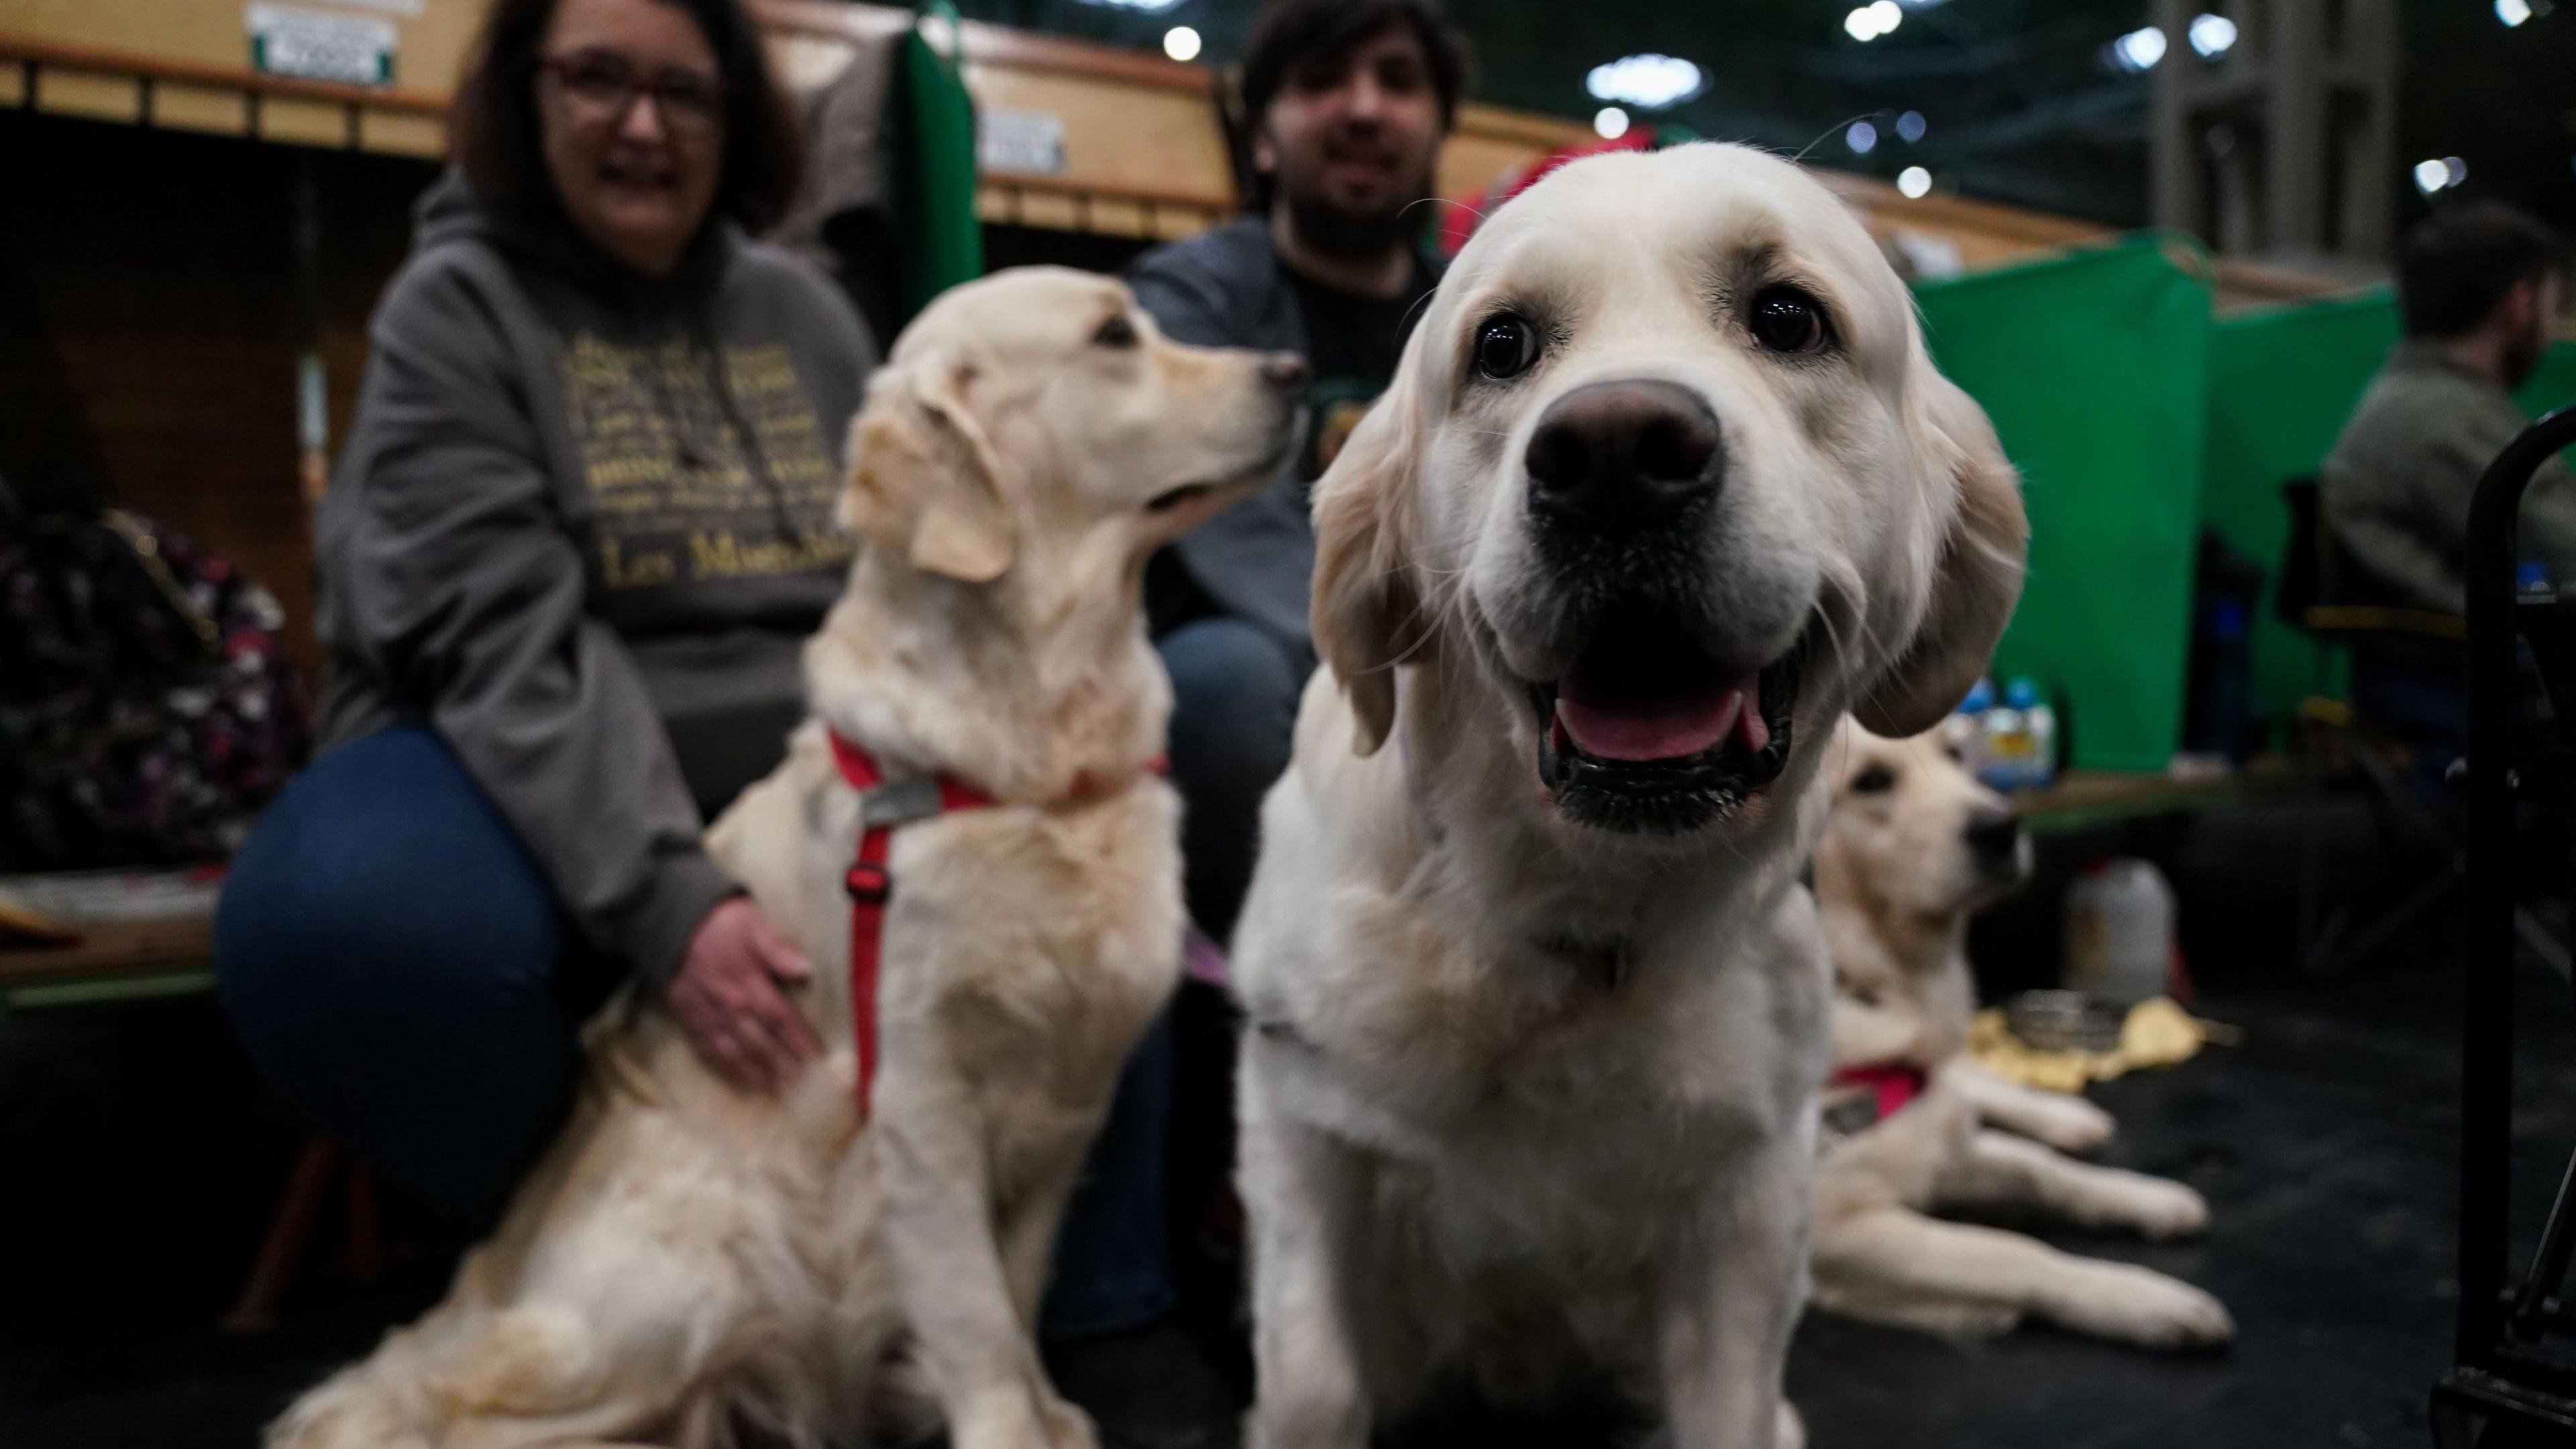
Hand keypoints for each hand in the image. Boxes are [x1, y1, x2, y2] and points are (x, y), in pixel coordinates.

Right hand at [666, 896, 820, 1093]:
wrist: (668, 920)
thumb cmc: (718, 922)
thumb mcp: (753, 923)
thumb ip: (778, 948)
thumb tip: (805, 970)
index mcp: (751, 983)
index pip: (783, 1020)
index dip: (802, 1043)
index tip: (820, 1063)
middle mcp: (731, 1006)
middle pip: (763, 1043)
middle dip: (784, 1067)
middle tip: (804, 1090)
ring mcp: (708, 1015)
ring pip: (736, 1052)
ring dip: (758, 1074)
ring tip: (777, 1093)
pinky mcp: (689, 1018)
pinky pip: (710, 1049)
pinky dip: (727, 1067)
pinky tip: (740, 1079)